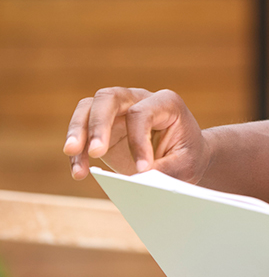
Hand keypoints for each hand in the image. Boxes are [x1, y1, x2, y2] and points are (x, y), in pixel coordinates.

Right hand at [63, 87, 209, 183]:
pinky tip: (79, 172)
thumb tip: (140, 178)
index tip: (142, 169)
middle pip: (109, 98)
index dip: (138, 141)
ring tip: (73, 155)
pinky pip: (81, 132)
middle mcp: (138, 98)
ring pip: (87, 108)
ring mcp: (118, 109)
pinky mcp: (102, 126)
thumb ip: (165, 170)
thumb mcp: (185, 165)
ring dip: (77, 132)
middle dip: (98, 124)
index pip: (142, 114)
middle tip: (96, 152)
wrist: (182, 157)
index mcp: (165, 102)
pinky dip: (77, 152)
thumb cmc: (187, 157)